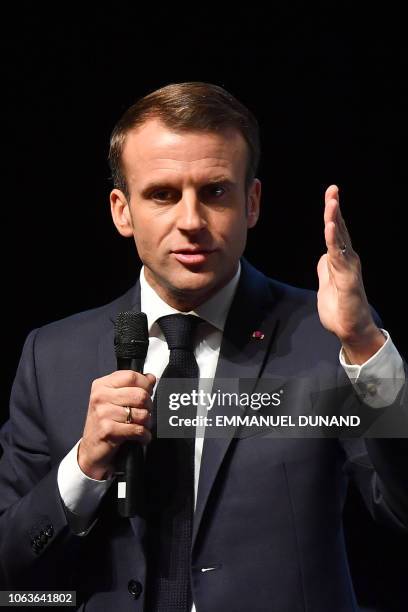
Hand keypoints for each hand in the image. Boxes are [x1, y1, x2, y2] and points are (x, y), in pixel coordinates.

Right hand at [78, 370, 155, 479]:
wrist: (91, 449)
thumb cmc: (104, 423)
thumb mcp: (114, 400)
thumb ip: (132, 387)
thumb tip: (151, 378)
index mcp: (102, 385)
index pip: (131, 376)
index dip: (145, 384)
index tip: (148, 391)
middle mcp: (100, 397)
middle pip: (140, 394)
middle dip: (149, 406)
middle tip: (145, 412)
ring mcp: (103, 413)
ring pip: (141, 413)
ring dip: (147, 422)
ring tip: (141, 425)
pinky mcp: (108, 430)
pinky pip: (137, 429)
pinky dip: (144, 435)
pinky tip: (140, 436)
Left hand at [317, 185, 384, 364]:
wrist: (350, 330)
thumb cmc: (340, 308)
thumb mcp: (326, 283)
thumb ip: (326, 269)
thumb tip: (324, 257)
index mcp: (341, 260)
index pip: (335, 233)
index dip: (332, 214)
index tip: (331, 195)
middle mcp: (347, 260)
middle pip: (340, 230)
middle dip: (335, 209)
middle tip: (332, 189)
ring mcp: (348, 268)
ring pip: (339, 239)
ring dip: (334, 219)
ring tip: (331, 202)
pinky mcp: (347, 279)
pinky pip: (338, 257)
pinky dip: (334, 241)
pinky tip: (331, 227)